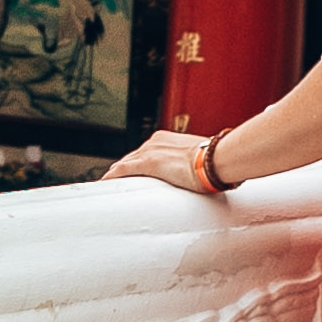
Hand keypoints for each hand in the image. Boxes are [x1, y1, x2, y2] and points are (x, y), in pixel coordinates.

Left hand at [108, 126, 225, 195]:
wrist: (217, 158)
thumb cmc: (214, 160)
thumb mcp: (197, 159)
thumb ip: (191, 164)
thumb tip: (201, 176)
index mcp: (166, 139)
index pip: (145, 152)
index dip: (135, 162)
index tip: (131, 171)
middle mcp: (155, 142)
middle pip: (132, 157)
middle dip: (123, 168)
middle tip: (115, 179)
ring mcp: (151, 151)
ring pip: (125, 163)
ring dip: (116, 173)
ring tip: (108, 182)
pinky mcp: (149, 163)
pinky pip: (123, 170)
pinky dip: (113, 175)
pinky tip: (105, 181)